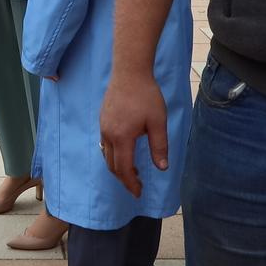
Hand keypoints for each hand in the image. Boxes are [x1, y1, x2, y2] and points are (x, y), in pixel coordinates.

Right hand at [98, 71, 168, 199]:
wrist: (130, 72)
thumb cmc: (146, 96)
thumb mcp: (158, 122)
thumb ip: (159, 147)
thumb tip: (162, 168)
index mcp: (122, 138)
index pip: (124, 169)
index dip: (131, 184)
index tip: (139, 193)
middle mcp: (108, 135)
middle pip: (112, 166)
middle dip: (124, 179)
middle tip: (137, 186)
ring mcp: (103, 127)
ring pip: (107, 156)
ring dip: (118, 167)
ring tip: (133, 171)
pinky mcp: (103, 120)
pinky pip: (105, 144)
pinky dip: (114, 155)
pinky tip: (125, 152)